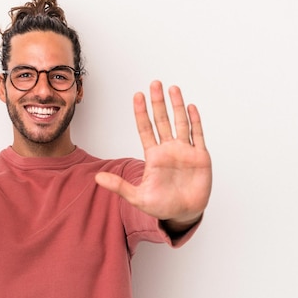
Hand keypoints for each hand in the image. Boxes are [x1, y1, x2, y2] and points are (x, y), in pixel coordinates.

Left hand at [95, 80, 211, 227]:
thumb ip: (119, 186)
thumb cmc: (161, 205)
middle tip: (154, 84)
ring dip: (177, 106)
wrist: (184, 214)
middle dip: (158, 103)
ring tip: (173, 88)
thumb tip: (97, 178)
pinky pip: (197, 135)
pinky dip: (195, 121)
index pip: (145, 129)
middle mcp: (168, 149)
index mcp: (153, 156)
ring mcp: (185, 151)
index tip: (137, 96)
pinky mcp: (200, 157)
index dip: (141, 113)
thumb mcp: (137, 197)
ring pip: (180, 123)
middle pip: (162, 120)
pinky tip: (191, 107)